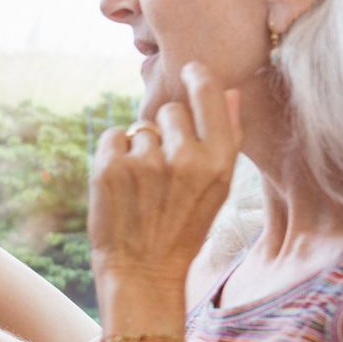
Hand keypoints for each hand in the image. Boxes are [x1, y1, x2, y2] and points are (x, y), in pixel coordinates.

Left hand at [88, 62, 242, 303]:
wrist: (144, 271)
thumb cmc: (183, 228)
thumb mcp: (218, 189)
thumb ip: (227, 138)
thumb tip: (231, 91)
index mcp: (219, 163)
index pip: (209, 95)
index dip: (198, 78)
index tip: (191, 70)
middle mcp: (185, 159)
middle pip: (170, 111)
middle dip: (165, 131)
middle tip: (164, 172)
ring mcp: (146, 162)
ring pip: (140, 128)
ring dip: (139, 149)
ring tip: (143, 187)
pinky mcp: (111, 167)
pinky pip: (113, 136)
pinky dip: (114, 154)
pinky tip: (122, 185)